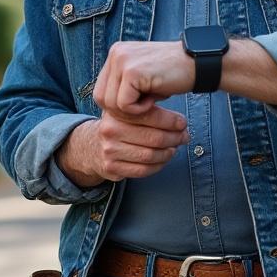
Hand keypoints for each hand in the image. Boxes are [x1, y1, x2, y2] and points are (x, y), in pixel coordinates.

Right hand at [57, 109, 188, 184]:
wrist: (91, 146)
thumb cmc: (118, 126)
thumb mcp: (125, 111)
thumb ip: (146, 107)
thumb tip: (176, 111)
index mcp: (116, 113)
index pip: (149, 116)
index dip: (170, 120)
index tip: (182, 122)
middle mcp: (110, 131)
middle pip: (153, 138)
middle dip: (174, 137)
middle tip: (184, 135)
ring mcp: (109, 151)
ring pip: (150, 155)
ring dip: (168, 152)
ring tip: (175, 147)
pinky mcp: (112, 168)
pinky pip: (143, 170)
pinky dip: (158, 165)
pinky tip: (164, 158)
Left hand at [92, 41, 194, 117]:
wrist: (199, 65)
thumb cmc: (173, 76)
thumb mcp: (142, 79)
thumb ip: (124, 87)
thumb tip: (108, 108)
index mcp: (116, 53)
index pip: (100, 90)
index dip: (116, 107)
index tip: (138, 107)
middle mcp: (115, 53)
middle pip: (101, 98)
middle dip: (121, 113)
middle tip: (145, 109)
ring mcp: (122, 60)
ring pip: (111, 104)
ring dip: (132, 112)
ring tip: (151, 102)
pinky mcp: (131, 71)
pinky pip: (124, 105)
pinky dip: (140, 110)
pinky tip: (155, 98)